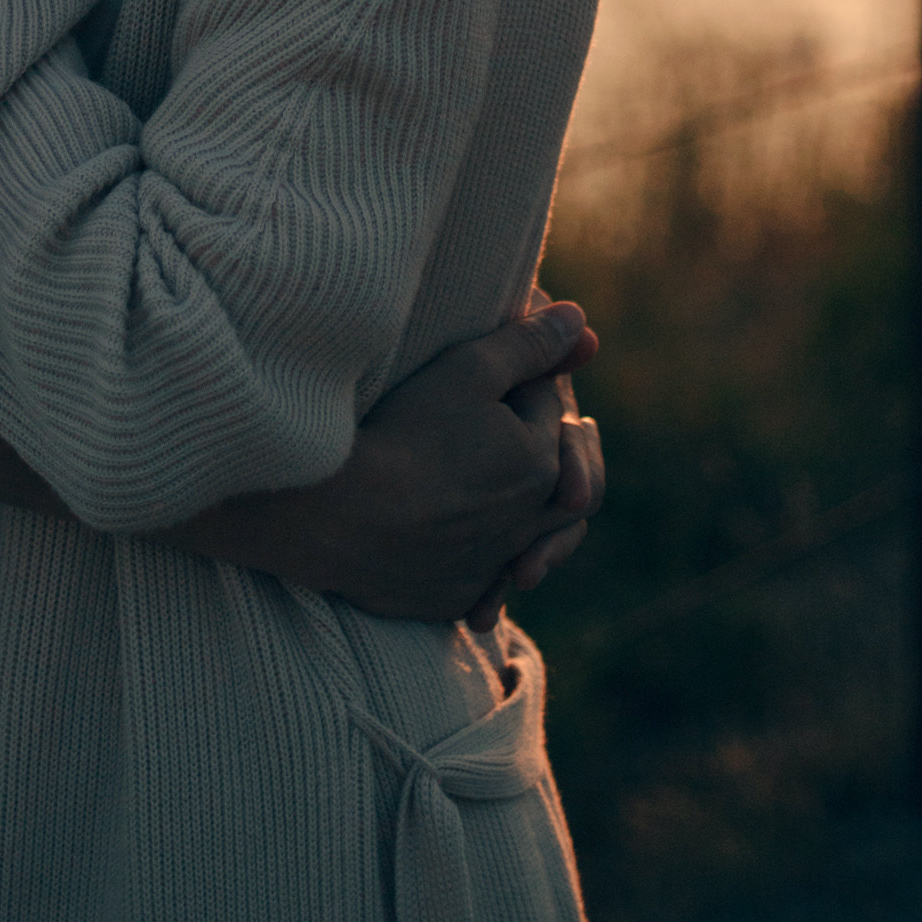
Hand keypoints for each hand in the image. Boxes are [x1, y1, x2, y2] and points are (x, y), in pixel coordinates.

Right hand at [176, 302, 599, 622]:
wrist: (338, 519)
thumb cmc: (403, 434)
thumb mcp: (467, 370)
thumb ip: (528, 345)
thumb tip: (583, 322)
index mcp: (542, 464)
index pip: (547, 409)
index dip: (522, 379)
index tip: (489, 367)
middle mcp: (529, 523)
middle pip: (556, 483)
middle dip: (547, 451)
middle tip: (518, 431)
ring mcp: (491, 567)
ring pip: (526, 539)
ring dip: (519, 513)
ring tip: (493, 487)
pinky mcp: (453, 598)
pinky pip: (480, 578)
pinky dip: (476, 556)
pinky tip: (452, 536)